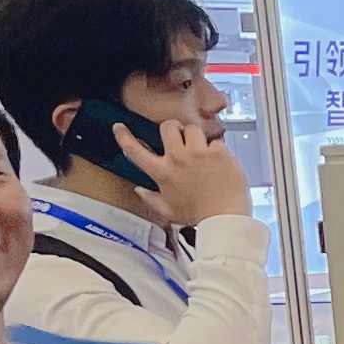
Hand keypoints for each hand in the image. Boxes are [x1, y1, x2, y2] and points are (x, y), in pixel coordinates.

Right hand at [112, 111, 251, 227]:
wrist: (224, 218)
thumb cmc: (197, 215)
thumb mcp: (168, 210)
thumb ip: (150, 198)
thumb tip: (138, 190)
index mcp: (162, 173)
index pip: (135, 150)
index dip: (124, 136)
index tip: (119, 127)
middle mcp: (177, 159)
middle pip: (168, 126)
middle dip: (173, 128)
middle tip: (180, 137)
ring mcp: (199, 154)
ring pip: (192, 128)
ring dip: (196, 136)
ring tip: (201, 149)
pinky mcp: (219, 152)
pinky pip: (216, 140)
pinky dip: (217, 148)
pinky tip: (220, 160)